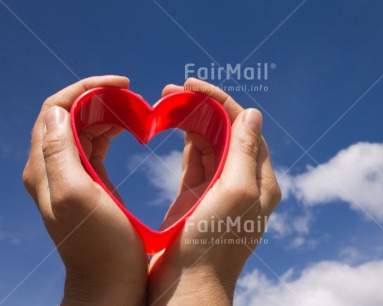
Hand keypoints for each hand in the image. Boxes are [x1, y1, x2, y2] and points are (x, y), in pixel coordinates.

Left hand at [22, 76, 147, 304]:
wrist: (109, 281)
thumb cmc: (101, 245)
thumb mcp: (77, 197)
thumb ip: (61, 153)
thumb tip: (60, 110)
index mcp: (45, 167)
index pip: (55, 109)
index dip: (86, 89)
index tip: (122, 84)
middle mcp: (50, 167)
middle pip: (68, 114)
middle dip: (98, 97)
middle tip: (132, 97)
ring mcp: (68, 174)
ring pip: (81, 126)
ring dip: (105, 112)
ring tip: (134, 110)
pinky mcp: (87, 182)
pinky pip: (93, 144)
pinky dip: (109, 130)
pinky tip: (127, 129)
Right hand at [148, 78, 281, 304]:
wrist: (187, 287)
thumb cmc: (212, 246)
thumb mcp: (236, 194)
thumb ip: (246, 153)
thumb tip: (253, 114)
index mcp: (260, 181)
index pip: (245, 127)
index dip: (221, 102)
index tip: (192, 86)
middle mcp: (244, 181)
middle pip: (228, 131)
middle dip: (203, 108)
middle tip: (172, 91)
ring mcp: (220, 188)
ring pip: (211, 143)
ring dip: (192, 120)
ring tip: (168, 102)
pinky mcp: (198, 196)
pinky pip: (197, 159)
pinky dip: (187, 141)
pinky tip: (175, 125)